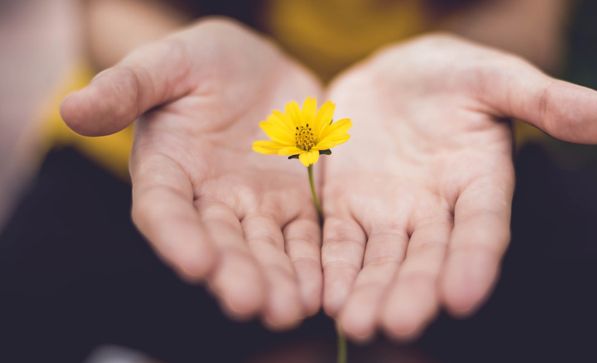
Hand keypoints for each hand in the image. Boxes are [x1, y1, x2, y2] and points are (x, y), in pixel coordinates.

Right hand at [61, 18, 322, 328]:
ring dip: (277, 280)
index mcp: (167, 170)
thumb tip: (72, 108)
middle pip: (219, 243)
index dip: (177, 237)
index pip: (164, 210)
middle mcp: (208, 199)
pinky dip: (311, 263)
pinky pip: (304, 237)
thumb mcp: (166, 63)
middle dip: (234, 273)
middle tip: (250, 303)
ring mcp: (254, 206)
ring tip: (289, 309)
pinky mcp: (294, 203)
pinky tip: (321, 290)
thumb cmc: (201, 62)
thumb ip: (127, 87)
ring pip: (264, 249)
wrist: (256, 67)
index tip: (196, 263)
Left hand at [321, 34, 596, 340]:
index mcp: (479, 183)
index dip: (474, 261)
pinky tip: (326, 296)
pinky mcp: (347, 207)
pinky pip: (339, 242)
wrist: (392, 76)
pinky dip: (334, 268)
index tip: (463, 296)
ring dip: (369, 291)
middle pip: (426, 256)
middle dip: (413, 290)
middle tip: (398, 324)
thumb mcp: (495, 77)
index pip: (482, 228)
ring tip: (357, 323)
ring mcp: (389, 212)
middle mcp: (436, 210)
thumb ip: (545, 100)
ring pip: (381, 259)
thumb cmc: (452, 75)